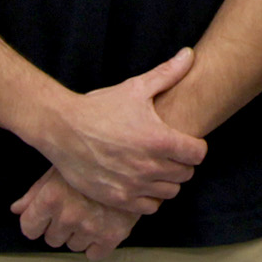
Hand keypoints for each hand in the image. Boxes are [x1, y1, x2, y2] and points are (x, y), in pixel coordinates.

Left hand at [12, 167, 141, 257]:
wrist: (133, 158)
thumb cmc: (92, 160)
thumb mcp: (59, 169)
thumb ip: (35, 193)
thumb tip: (16, 210)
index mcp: (51, 198)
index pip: (29, 228)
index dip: (36, 221)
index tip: (45, 216)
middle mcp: (68, 216)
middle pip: (52, 239)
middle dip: (59, 226)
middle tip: (73, 209)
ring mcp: (90, 227)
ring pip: (72, 246)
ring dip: (78, 234)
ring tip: (90, 213)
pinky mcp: (112, 235)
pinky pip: (94, 254)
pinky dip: (96, 244)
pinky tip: (101, 226)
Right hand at [37, 46, 205, 211]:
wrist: (62, 129)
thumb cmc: (100, 107)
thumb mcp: (135, 88)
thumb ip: (167, 73)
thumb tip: (189, 54)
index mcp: (159, 139)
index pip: (198, 154)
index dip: (196, 147)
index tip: (185, 142)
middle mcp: (149, 166)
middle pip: (186, 174)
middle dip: (182, 163)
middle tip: (169, 154)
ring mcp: (134, 185)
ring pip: (170, 192)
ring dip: (167, 181)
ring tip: (156, 168)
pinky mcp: (118, 199)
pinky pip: (150, 207)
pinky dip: (150, 198)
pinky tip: (142, 183)